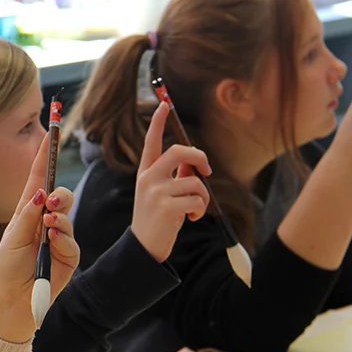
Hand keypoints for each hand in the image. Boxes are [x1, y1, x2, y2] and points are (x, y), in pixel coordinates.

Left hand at [0, 133, 80, 342]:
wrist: (11, 302)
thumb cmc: (7, 268)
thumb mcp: (12, 238)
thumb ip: (27, 215)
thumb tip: (41, 192)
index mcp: (27, 212)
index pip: (38, 178)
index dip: (44, 155)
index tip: (51, 131)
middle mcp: (44, 222)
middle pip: (59, 195)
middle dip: (58, 193)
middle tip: (50, 199)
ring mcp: (59, 239)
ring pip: (68, 215)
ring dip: (59, 217)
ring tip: (49, 224)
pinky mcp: (68, 257)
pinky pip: (72, 242)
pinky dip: (63, 239)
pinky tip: (53, 242)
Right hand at [131, 101, 210, 262]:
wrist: (144, 247)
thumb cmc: (157, 219)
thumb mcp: (160, 194)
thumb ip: (174, 176)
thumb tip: (195, 163)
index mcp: (145, 172)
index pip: (151, 142)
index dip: (157, 122)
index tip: (163, 104)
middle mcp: (148, 178)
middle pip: (180, 151)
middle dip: (201, 157)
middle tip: (207, 170)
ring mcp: (156, 191)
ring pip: (195, 180)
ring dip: (203, 196)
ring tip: (196, 209)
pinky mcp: (167, 206)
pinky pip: (197, 198)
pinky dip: (200, 209)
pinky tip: (192, 218)